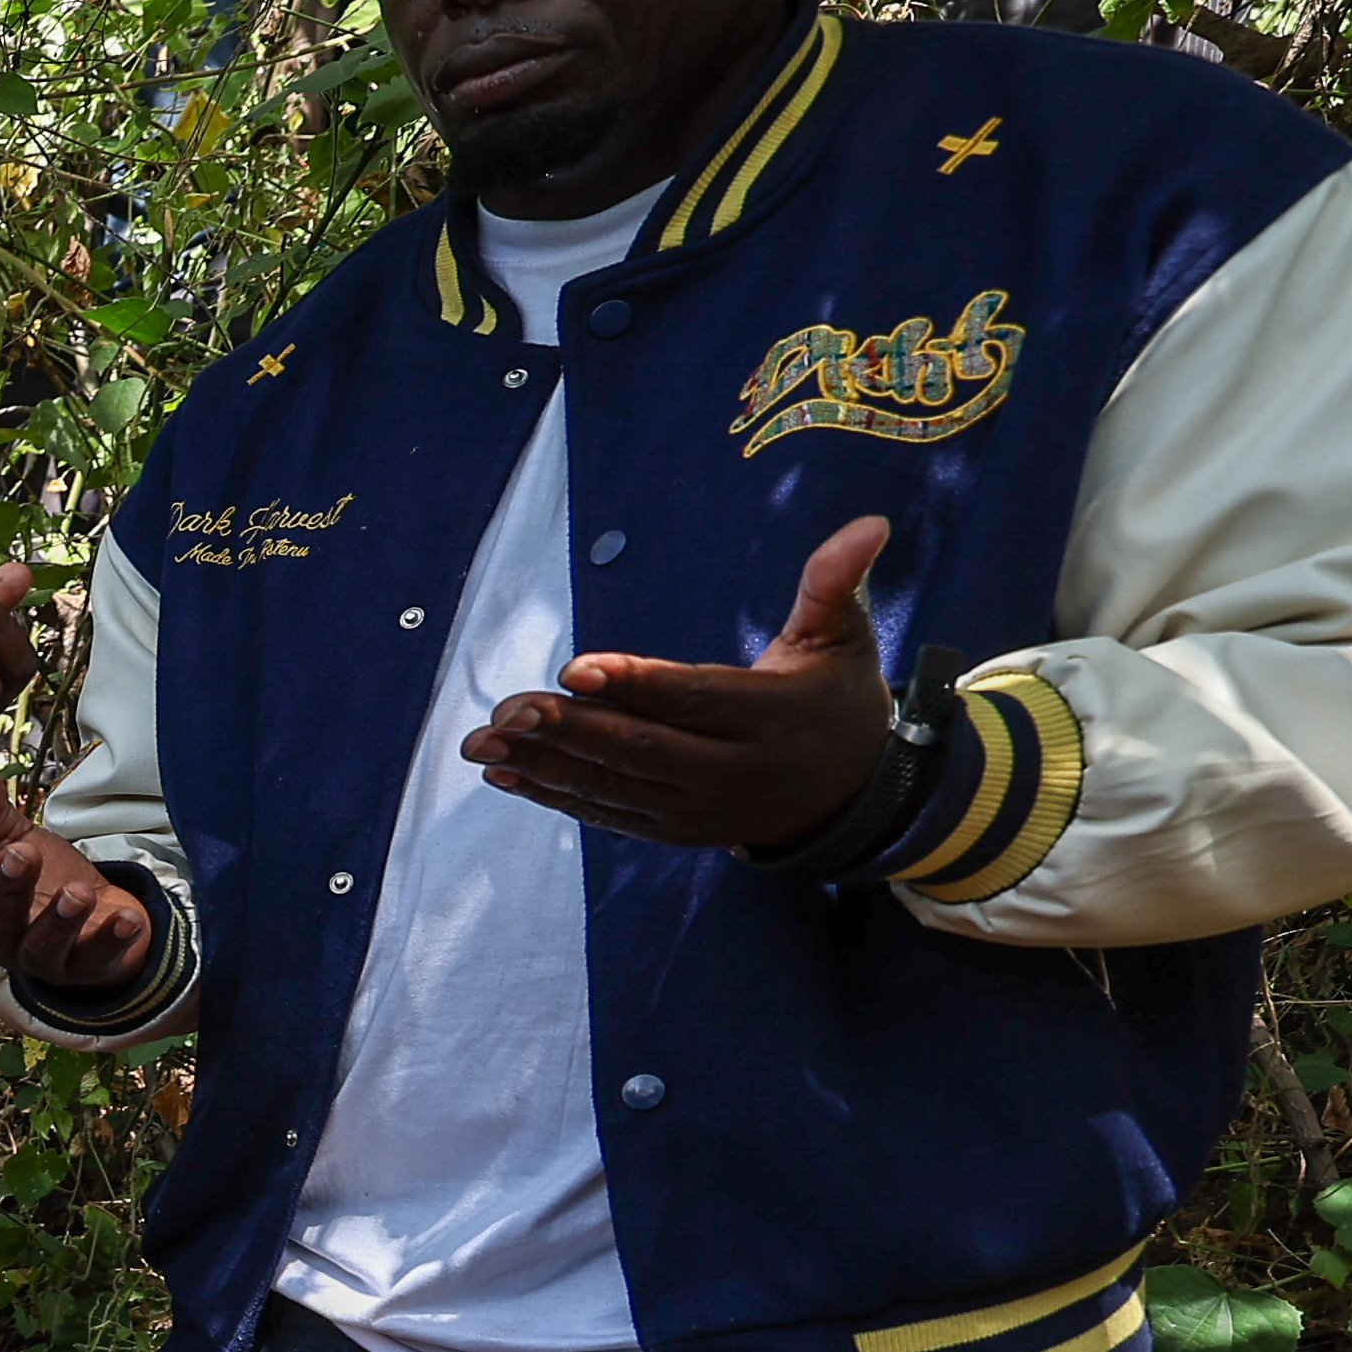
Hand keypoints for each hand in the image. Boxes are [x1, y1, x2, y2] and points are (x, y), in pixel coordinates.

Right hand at [0, 778, 163, 991]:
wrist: (94, 917)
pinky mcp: (81, 968)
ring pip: (40, 947)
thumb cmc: (45, 880)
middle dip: (7, 889)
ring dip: (58, 921)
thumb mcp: (17, 840)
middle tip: (22, 855)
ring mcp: (39, 958)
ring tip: (78, 893)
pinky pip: (94, 959)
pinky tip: (127, 919)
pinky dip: (111, 940)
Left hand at [466, 516, 893, 850]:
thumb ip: (835, 583)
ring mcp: (699, 809)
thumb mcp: (843, 638)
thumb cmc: (835, 699)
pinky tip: (503, 773)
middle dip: (570, 730)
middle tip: (507, 708)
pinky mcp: (673, 831)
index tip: (572, 667)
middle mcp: (733, 771)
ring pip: (615, 788)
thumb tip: (869, 521)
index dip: (634, 684)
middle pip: (642, 750)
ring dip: (544, 764)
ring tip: (483, 740)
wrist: (850, 797)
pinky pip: (608, 814)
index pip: (695, 699)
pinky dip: (553, 795)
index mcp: (772, 715)